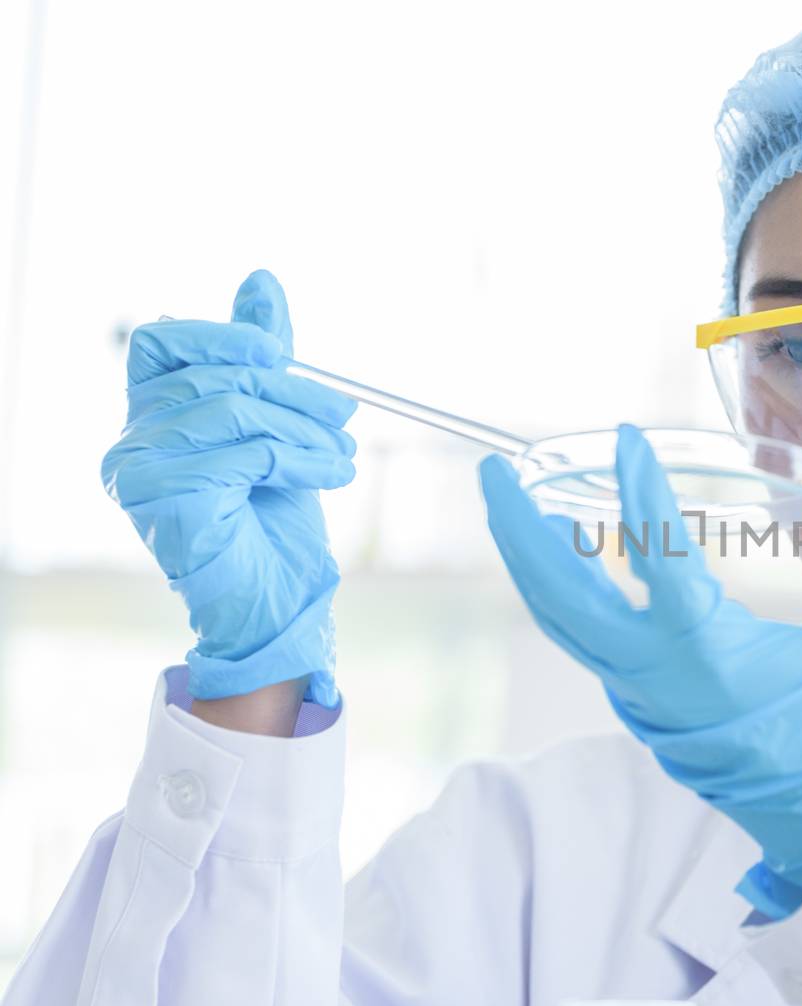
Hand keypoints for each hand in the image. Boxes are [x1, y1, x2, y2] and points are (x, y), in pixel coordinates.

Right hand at [101, 270, 356, 706]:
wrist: (276, 602)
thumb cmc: (272, 519)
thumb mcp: (276, 424)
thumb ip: (262, 359)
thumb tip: (261, 281)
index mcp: (149, 416)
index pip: (159, 342)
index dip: (221, 335)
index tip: (279, 350)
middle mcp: (131, 440)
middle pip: (212, 374)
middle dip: (293, 390)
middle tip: (345, 415)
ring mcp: (139, 471)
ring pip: (232, 410)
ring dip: (305, 428)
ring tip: (343, 452)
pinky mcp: (164, 500)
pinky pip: (243, 453)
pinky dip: (302, 459)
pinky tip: (333, 474)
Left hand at [479, 425, 801, 918]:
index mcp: (708, 657)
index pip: (658, 561)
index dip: (640, 495)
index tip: (627, 439)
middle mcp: (654, 678)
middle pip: (560, 598)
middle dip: (519, 529)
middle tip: (495, 469)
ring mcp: (636, 695)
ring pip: (559, 620)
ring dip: (529, 558)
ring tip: (514, 500)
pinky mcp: (635, 703)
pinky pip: (580, 638)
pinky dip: (558, 590)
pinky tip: (561, 553)